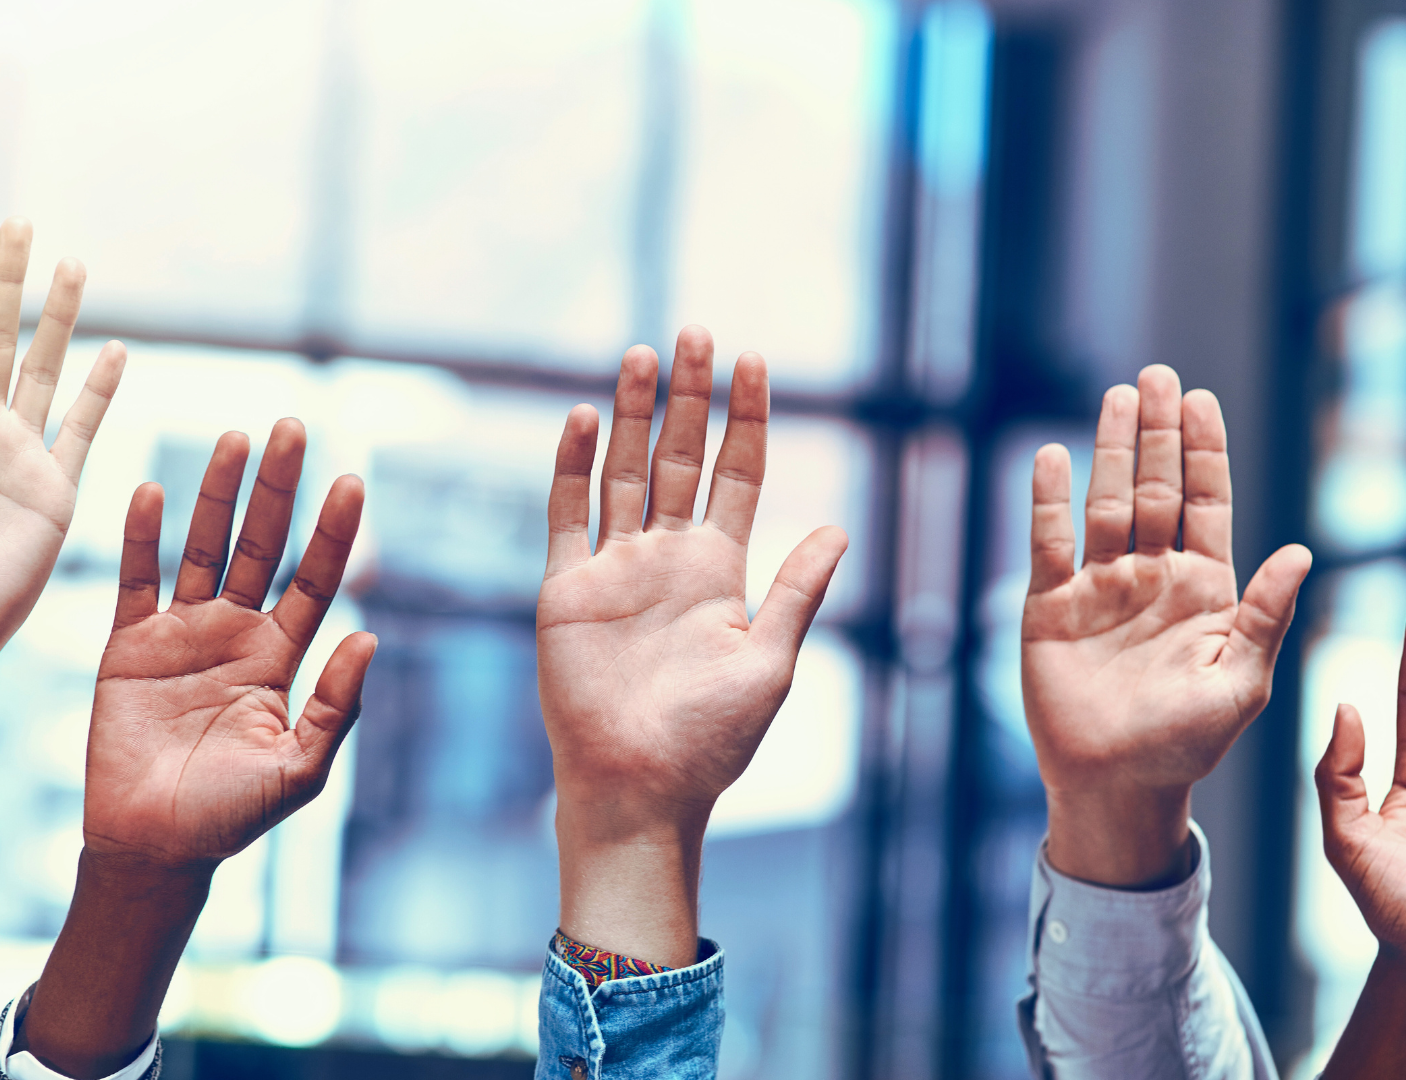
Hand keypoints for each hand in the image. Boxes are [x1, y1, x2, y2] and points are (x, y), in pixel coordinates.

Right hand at [84, 419, 375, 868]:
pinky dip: (141, 536)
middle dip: (279, 488)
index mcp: (280, 657)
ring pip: (201, 546)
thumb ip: (336, 706)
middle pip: (261, 544)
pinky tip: (153, 489)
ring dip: (217, 493)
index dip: (333, 531)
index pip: (314, 579)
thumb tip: (371, 637)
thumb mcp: (300, 768)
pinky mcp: (128, 646)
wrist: (154, 848)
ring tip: (236, 438)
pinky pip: (134, 579)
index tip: (351, 480)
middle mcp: (235, 632)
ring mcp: (181, 633)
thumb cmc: (232, 818)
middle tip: (293, 426)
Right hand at [538, 325, 845, 963]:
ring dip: (634, 415)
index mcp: (720, 572)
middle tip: (697, 332)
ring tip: (643, 354)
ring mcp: (614, 569)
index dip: (746, 419)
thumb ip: (798, 591)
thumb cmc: (710, 739)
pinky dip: (575, 466)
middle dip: (689, 397)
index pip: (736, 475)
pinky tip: (587, 418)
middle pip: (679, 458)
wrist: (639, 788)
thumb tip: (840, 528)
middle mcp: (667, 559)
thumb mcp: (770, 660)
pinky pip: (568, 515)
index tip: (756, 362)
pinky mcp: (566, 589)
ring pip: (625, 473)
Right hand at [1023, 365, 1311, 885]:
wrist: (1116, 786)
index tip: (1202, 400)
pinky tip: (1051, 458)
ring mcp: (1100, 588)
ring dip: (1112, 450)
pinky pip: (1049, 544)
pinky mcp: (1051, 608)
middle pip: (1156, 488)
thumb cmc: (1189, 744)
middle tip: (1160, 375)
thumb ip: (1266, 615)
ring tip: (1118, 395)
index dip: (1204, 451)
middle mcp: (1152, 577)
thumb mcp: (1241, 681)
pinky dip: (1048, 501)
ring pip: (1107, 503)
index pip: (1206, 503)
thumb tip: (1301, 551)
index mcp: (1205, 589)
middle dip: (1159, 432)